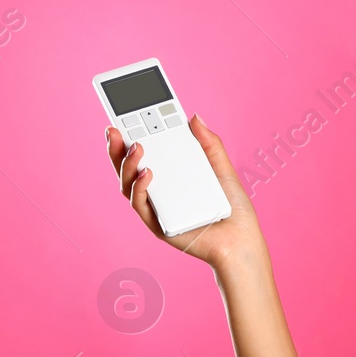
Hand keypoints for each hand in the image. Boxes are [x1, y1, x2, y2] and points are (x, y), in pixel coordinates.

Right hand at [106, 114, 265, 267]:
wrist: (240, 239)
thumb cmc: (232, 206)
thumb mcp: (222, 168)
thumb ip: (209, 144)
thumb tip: (194, 117)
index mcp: (171, 176)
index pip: (145, 154)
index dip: (130, 137)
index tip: (122, 117)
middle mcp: (159, 191)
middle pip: (129, 168)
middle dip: (118, 148)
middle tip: (114, 128)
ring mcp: (156, 207)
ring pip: (129, 184)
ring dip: (128, 164)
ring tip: (136, 146)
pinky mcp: (156, 224)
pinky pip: (140, 204)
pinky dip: (140, 187)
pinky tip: (148, 173)